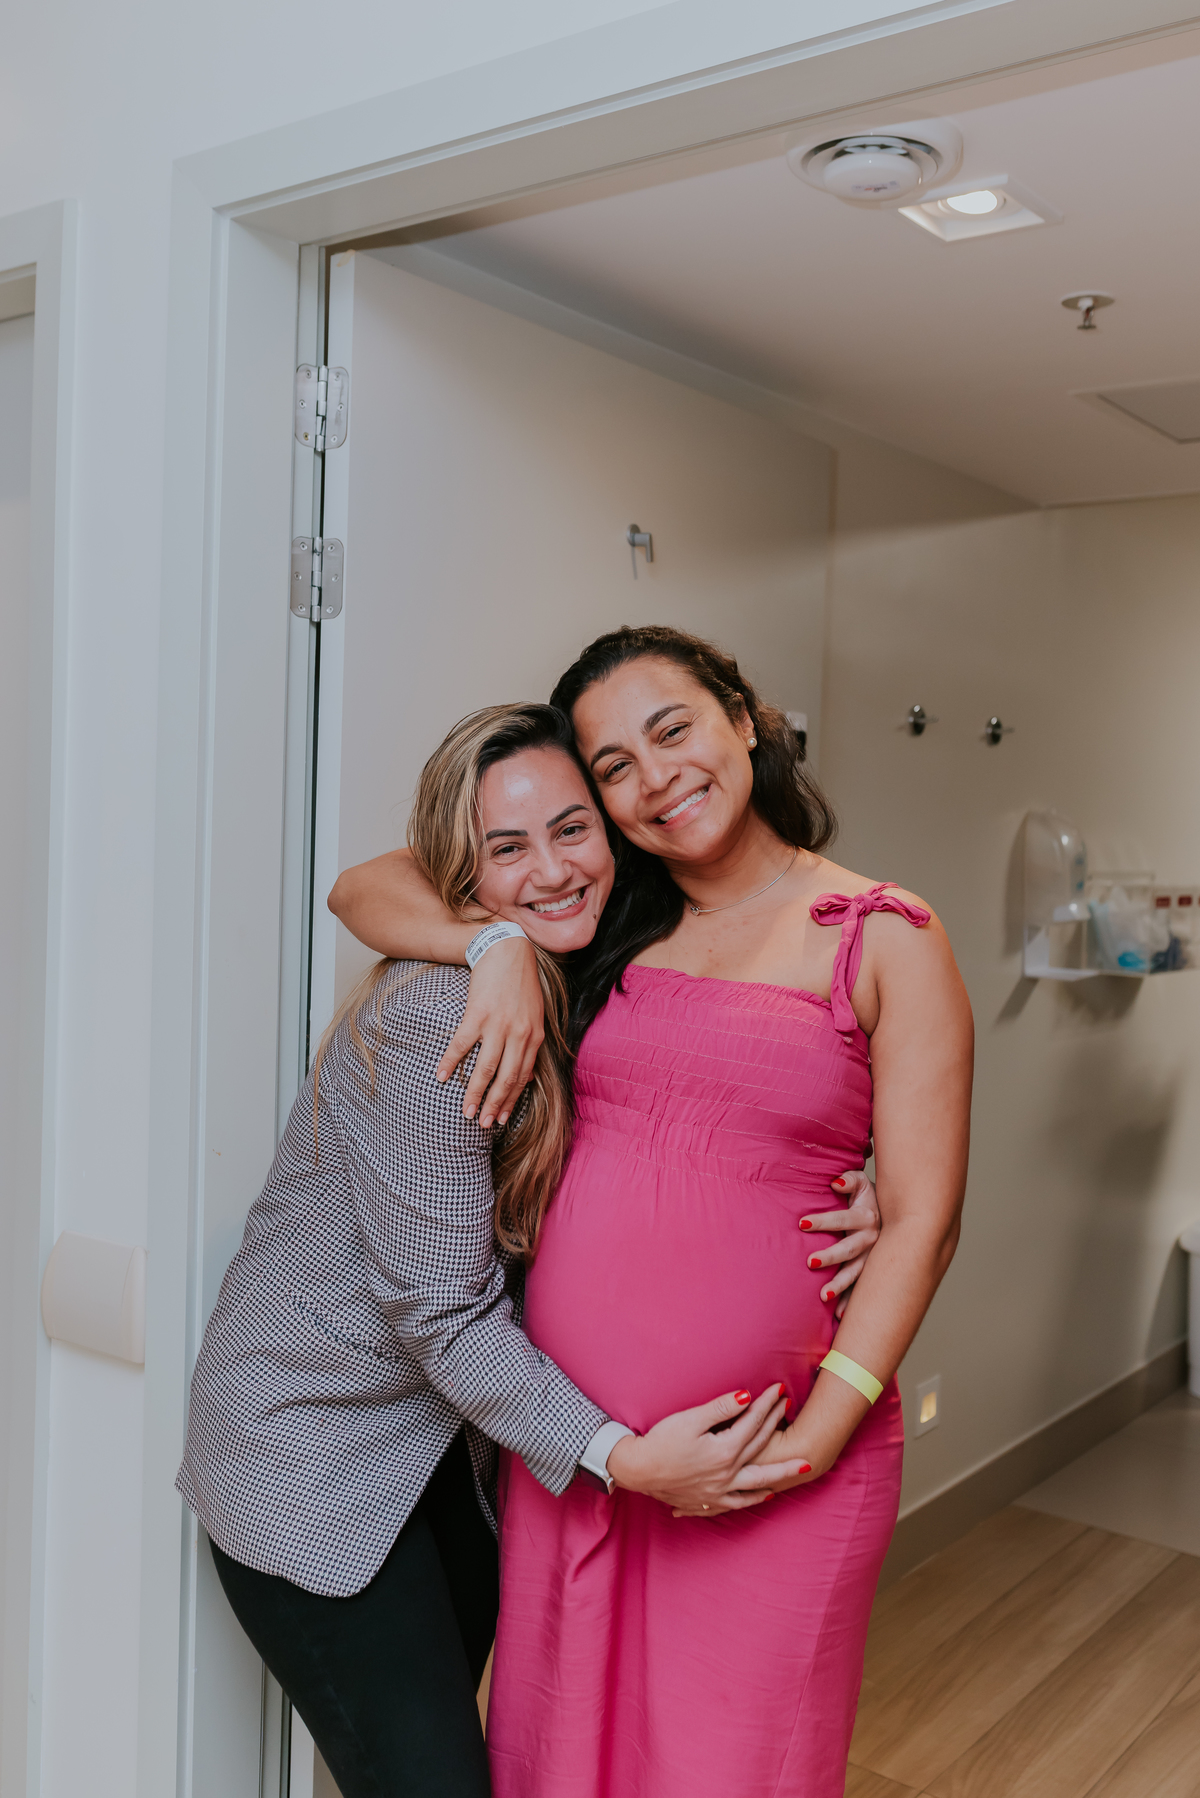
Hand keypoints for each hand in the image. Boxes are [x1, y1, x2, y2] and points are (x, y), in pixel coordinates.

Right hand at [435, 936, 544, 1128]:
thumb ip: (531, 1045)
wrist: (508, 951)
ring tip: (467, 1111)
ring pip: (485, 1069)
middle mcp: (518, 1034)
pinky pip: (462, 1045)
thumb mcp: (535, 1016)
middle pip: (505, 1079)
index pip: (522, 1077)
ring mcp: (497, 1025)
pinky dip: (451, 1063)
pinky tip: (443, 1077)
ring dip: (475, 1094)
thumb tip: (526, 1076)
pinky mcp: (477, 1014)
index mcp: (533, 1037)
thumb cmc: (520, 985)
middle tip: (483, 1124)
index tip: (502, 1119)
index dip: (511, 1101)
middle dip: (495, 1105)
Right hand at [606, 1386, 808, 1518]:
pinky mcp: (711, 1501)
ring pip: (759, 1480)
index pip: (752, 1422)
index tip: (779, 1390)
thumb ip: (721, 1408)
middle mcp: (727, 1473)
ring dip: (781, 1471)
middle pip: (759, 1445)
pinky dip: (755, 1498)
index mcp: (724, 1450)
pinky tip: (766, 1494)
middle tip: (789, 1408)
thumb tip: (747, 1396)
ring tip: (801, 1467)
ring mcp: (720, 1490)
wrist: (638, 1470)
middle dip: (776, 1423)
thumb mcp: (690, 1419)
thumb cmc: (661, 1441)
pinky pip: (740, 1502)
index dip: (766, 1404)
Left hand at [800, 1169, 880, 1318]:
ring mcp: (873, 1258)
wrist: (897, 1215)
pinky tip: (841, 1316)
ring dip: (841, 1285)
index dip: (824, 1221)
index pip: (843, 1219)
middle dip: (831, 1256)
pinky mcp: (872, 1272)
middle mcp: (872, 1239)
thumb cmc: (868, 1197)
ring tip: (823, 1296)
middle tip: (810, 1262)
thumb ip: (849, 1179)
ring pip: (857, 1273)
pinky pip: (862, 1289)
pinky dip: (852, 1302)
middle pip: (849, 1249)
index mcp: (868, 1217)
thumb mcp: (862, 1182)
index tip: (802, 1224)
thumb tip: (835, 1183)